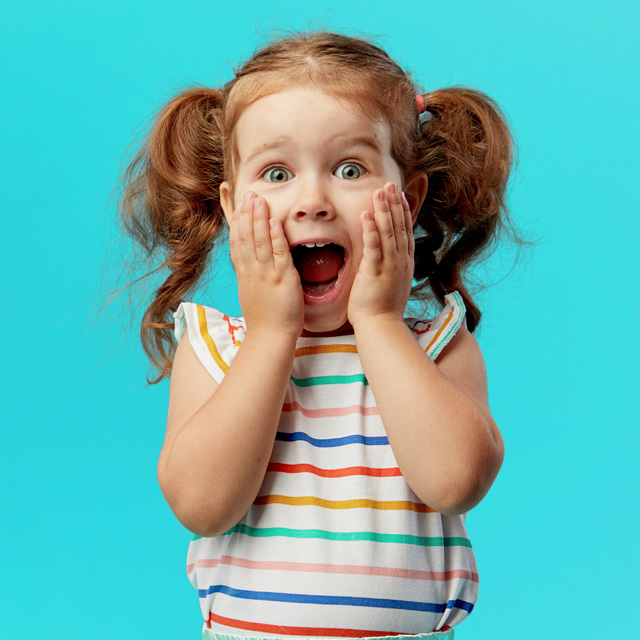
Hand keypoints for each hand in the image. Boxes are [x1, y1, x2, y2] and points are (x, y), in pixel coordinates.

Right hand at [228, 192, 303, 338]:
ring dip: (258, 219)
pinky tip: (273, 221)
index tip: (237, 205)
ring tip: (258, 200)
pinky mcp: (282, 278)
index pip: (237, 243)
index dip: (236, 222)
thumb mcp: (252, 293)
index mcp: (245, 274)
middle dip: (246, 214)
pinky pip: (278, 253)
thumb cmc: (265, 319)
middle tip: (247, 194)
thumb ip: (252, 276)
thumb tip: (251, 265)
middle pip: (245, 237)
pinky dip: (275, 236)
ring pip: (259, 241)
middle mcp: (252, 271)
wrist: (270, 337)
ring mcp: (266, 274)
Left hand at [347, 182, 413, 327]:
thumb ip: (393, 266)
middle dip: (395, 203)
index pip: (406, 230)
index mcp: (405, 262)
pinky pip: (373, 247)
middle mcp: (401, 261)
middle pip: (399, 226)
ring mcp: (389, 266)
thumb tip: (391, 256)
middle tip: (390, 183)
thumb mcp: (393, 282)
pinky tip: (366, 214)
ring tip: (379, 191)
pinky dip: (370, 229)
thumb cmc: (383, 307)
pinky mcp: (375, 272)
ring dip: (384, 210)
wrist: (381, 326)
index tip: (399, 193)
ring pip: (388, 232)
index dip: (402, 210)